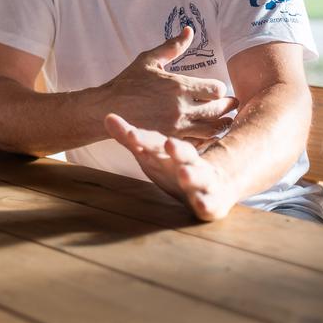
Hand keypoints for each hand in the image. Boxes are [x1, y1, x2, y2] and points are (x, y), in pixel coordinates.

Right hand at [101, 27, 237, 139]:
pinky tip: (205, 133)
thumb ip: (172, 46)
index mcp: (179, 86)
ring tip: (222, 120)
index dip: (219, 89)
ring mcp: (177, 126)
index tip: (215, 90)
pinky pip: (198, 142)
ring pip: (212, 129)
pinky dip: (205, 138)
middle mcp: (182, 107)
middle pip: (219, 109)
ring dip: (220, 124)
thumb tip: (189, 29)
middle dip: (226, 106)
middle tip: (229, 105)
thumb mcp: (148, 60)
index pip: (217, 89)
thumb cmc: (127, 83)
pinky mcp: (170, 139)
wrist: (107, 109)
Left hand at [104, 113, 238, 220]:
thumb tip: (107, 117)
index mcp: (172, 151)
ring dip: (191, 175)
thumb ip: (132, 140)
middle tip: (169, 143)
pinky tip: (202, 205)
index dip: (144, 139)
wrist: (214, 185)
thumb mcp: (151, 154)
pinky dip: (206, 204)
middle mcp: (189, 162)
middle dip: (177, 149)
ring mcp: (202, 181)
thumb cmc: (173, 167)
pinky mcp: (211, 202)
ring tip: (184, 173)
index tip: (131, 134)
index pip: (157, 142)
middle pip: (184, 153)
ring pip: (198, 177)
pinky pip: (208, 204)